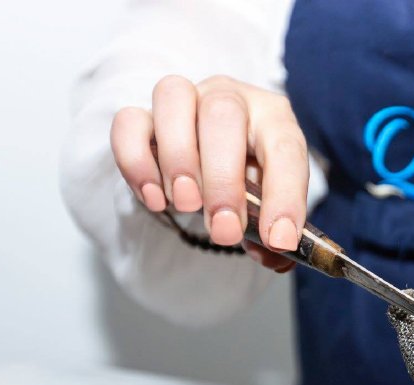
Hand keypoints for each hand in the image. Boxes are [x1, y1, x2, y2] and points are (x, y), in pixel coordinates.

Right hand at [110, 75, 308, 271]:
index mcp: (273, 118)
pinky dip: (137, 163)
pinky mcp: (144, 116)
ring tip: (187, 205)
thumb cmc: (250, 183)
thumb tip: (274, 257)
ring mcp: (185, 100)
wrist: (213, 162)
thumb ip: (275, 236)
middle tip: (224, 231)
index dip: (285, 196)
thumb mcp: (271, 208)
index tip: (277, 240)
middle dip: (223, 180)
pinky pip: (129, 122)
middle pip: (224, 114)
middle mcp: (230, 98)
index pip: (285, 147)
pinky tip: (155, 200)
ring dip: (179, 159)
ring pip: (174, 99)